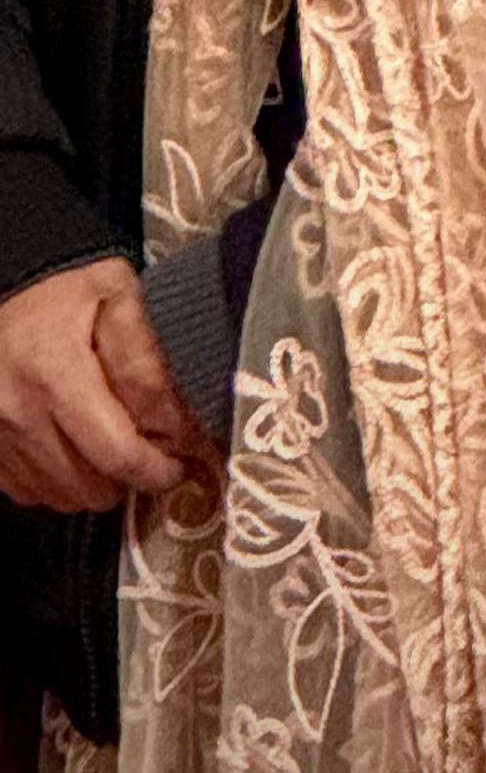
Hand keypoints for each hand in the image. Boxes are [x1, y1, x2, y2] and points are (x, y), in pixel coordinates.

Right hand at [0, 261, 210, 510]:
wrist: (9, 277)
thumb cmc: (70, 285)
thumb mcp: (121, 300)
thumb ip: (147, 363)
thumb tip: (176, 427)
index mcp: (54, 373)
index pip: (116, 454)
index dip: (157, 470)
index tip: (181, 466)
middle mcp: (15, 412)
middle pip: (88, 487)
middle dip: (128, 477)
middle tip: (150, 450)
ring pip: (58, 496)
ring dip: (94, 482)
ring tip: (114, 446)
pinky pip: (27, 491)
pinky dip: (58, 480)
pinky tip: (76, 448)